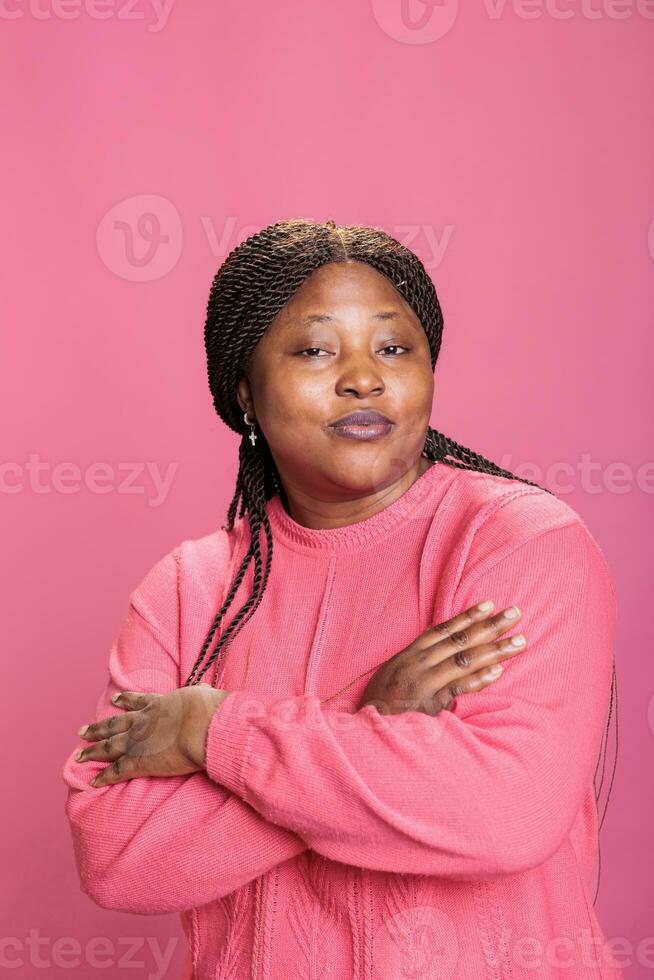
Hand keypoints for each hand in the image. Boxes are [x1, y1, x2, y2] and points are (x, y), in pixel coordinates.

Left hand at [75, 684, 230, 786]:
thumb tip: (205, 687)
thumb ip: (202, 692)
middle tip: (82, 731)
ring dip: (93, 750)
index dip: (124, 701)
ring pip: (108, 746)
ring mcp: (138, 741)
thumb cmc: (208, 710)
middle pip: (114, 725)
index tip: (114, 700)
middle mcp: (143, 721)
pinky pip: (117, 770)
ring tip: (80, 755)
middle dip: (98, 729)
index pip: (137, 703)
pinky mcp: (139, 762)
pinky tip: (94, 782)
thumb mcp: (204, 695)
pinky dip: (105, 777)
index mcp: (159, 704)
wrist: (202, 725)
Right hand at [358, 601, 525, 715]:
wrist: (364, 735)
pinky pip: (457, 688)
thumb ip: (416, 665)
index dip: (467, 616)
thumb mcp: (392, 678)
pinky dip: (478, 679)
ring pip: (464, 659)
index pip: (443, 630)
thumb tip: (444, 657)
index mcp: (408, 656)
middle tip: (517, 613)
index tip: (490, 604)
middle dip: (490, 625)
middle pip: (460, 640)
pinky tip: (498, 670)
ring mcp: (423, 682)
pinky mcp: (428, 704)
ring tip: (519, 641)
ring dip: (495, 649)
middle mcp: (417, 664)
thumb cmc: (379, 708)